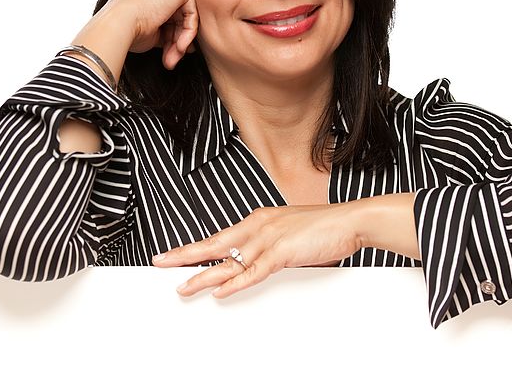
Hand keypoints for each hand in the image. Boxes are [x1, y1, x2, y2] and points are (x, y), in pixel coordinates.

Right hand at [101, 0, 198, 69]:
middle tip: (171, 59)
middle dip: (175, 38)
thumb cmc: (125, 28)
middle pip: (176, 12)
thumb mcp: (147, 26)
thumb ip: (165, 27)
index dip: (168, 32)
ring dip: (180, 40)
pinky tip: (179, 48)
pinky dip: (188, 33)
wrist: (118, 23)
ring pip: (184, 14)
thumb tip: (183, 42)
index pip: (164, 9)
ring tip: (172, 59)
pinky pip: (191, 12)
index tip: (167, 51)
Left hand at [152, 204, 363, 297]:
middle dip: (185, 255)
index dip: (197, 247)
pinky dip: (236, 283)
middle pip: (214, 244)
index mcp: (260, 220)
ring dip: (205, 277)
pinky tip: (222, 291)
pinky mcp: (282, 252)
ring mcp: (269, 238)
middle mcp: (259, 227)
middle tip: (161, 262)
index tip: (177, 254)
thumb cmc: (325, 227)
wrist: (351, 220)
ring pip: (229, 262)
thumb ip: (271, 246)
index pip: (221, 236)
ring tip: (184, 288)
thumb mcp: (290, 233)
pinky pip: (253, 272)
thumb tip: (257, 262)